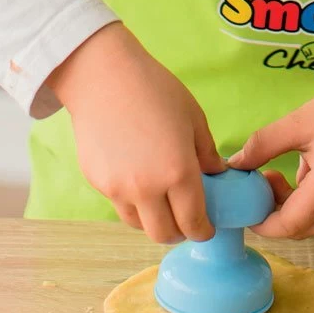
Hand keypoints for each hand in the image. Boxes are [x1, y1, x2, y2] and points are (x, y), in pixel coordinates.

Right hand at [45, 23, 225, 243]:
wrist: (104, 77)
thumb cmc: (155, 90)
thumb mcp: (193, 118)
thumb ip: (207, 153)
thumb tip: (215, 174)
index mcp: (178, 172)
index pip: (193, 222)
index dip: (203, 230)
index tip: (206, 227)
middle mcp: (147, 189)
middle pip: (164, 234)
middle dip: (179, 232)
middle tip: (186, 219)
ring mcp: (118, 188)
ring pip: (138, 224)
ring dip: (153, 221)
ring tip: (161, 202)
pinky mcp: (97, 182)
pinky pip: (118, 204)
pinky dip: (132, 202)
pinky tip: (138, 178)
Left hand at [227, 54, 313, 237]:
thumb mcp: (299, 122)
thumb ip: (262, 146)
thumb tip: (233, 165)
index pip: (287, 226)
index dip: (261, 221)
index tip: (246, 200)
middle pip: (300, 230)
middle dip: (275, 213)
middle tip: (265, 179)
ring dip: (294, 208)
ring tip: (286, 171)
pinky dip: (313, 203)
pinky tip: (311, 170)